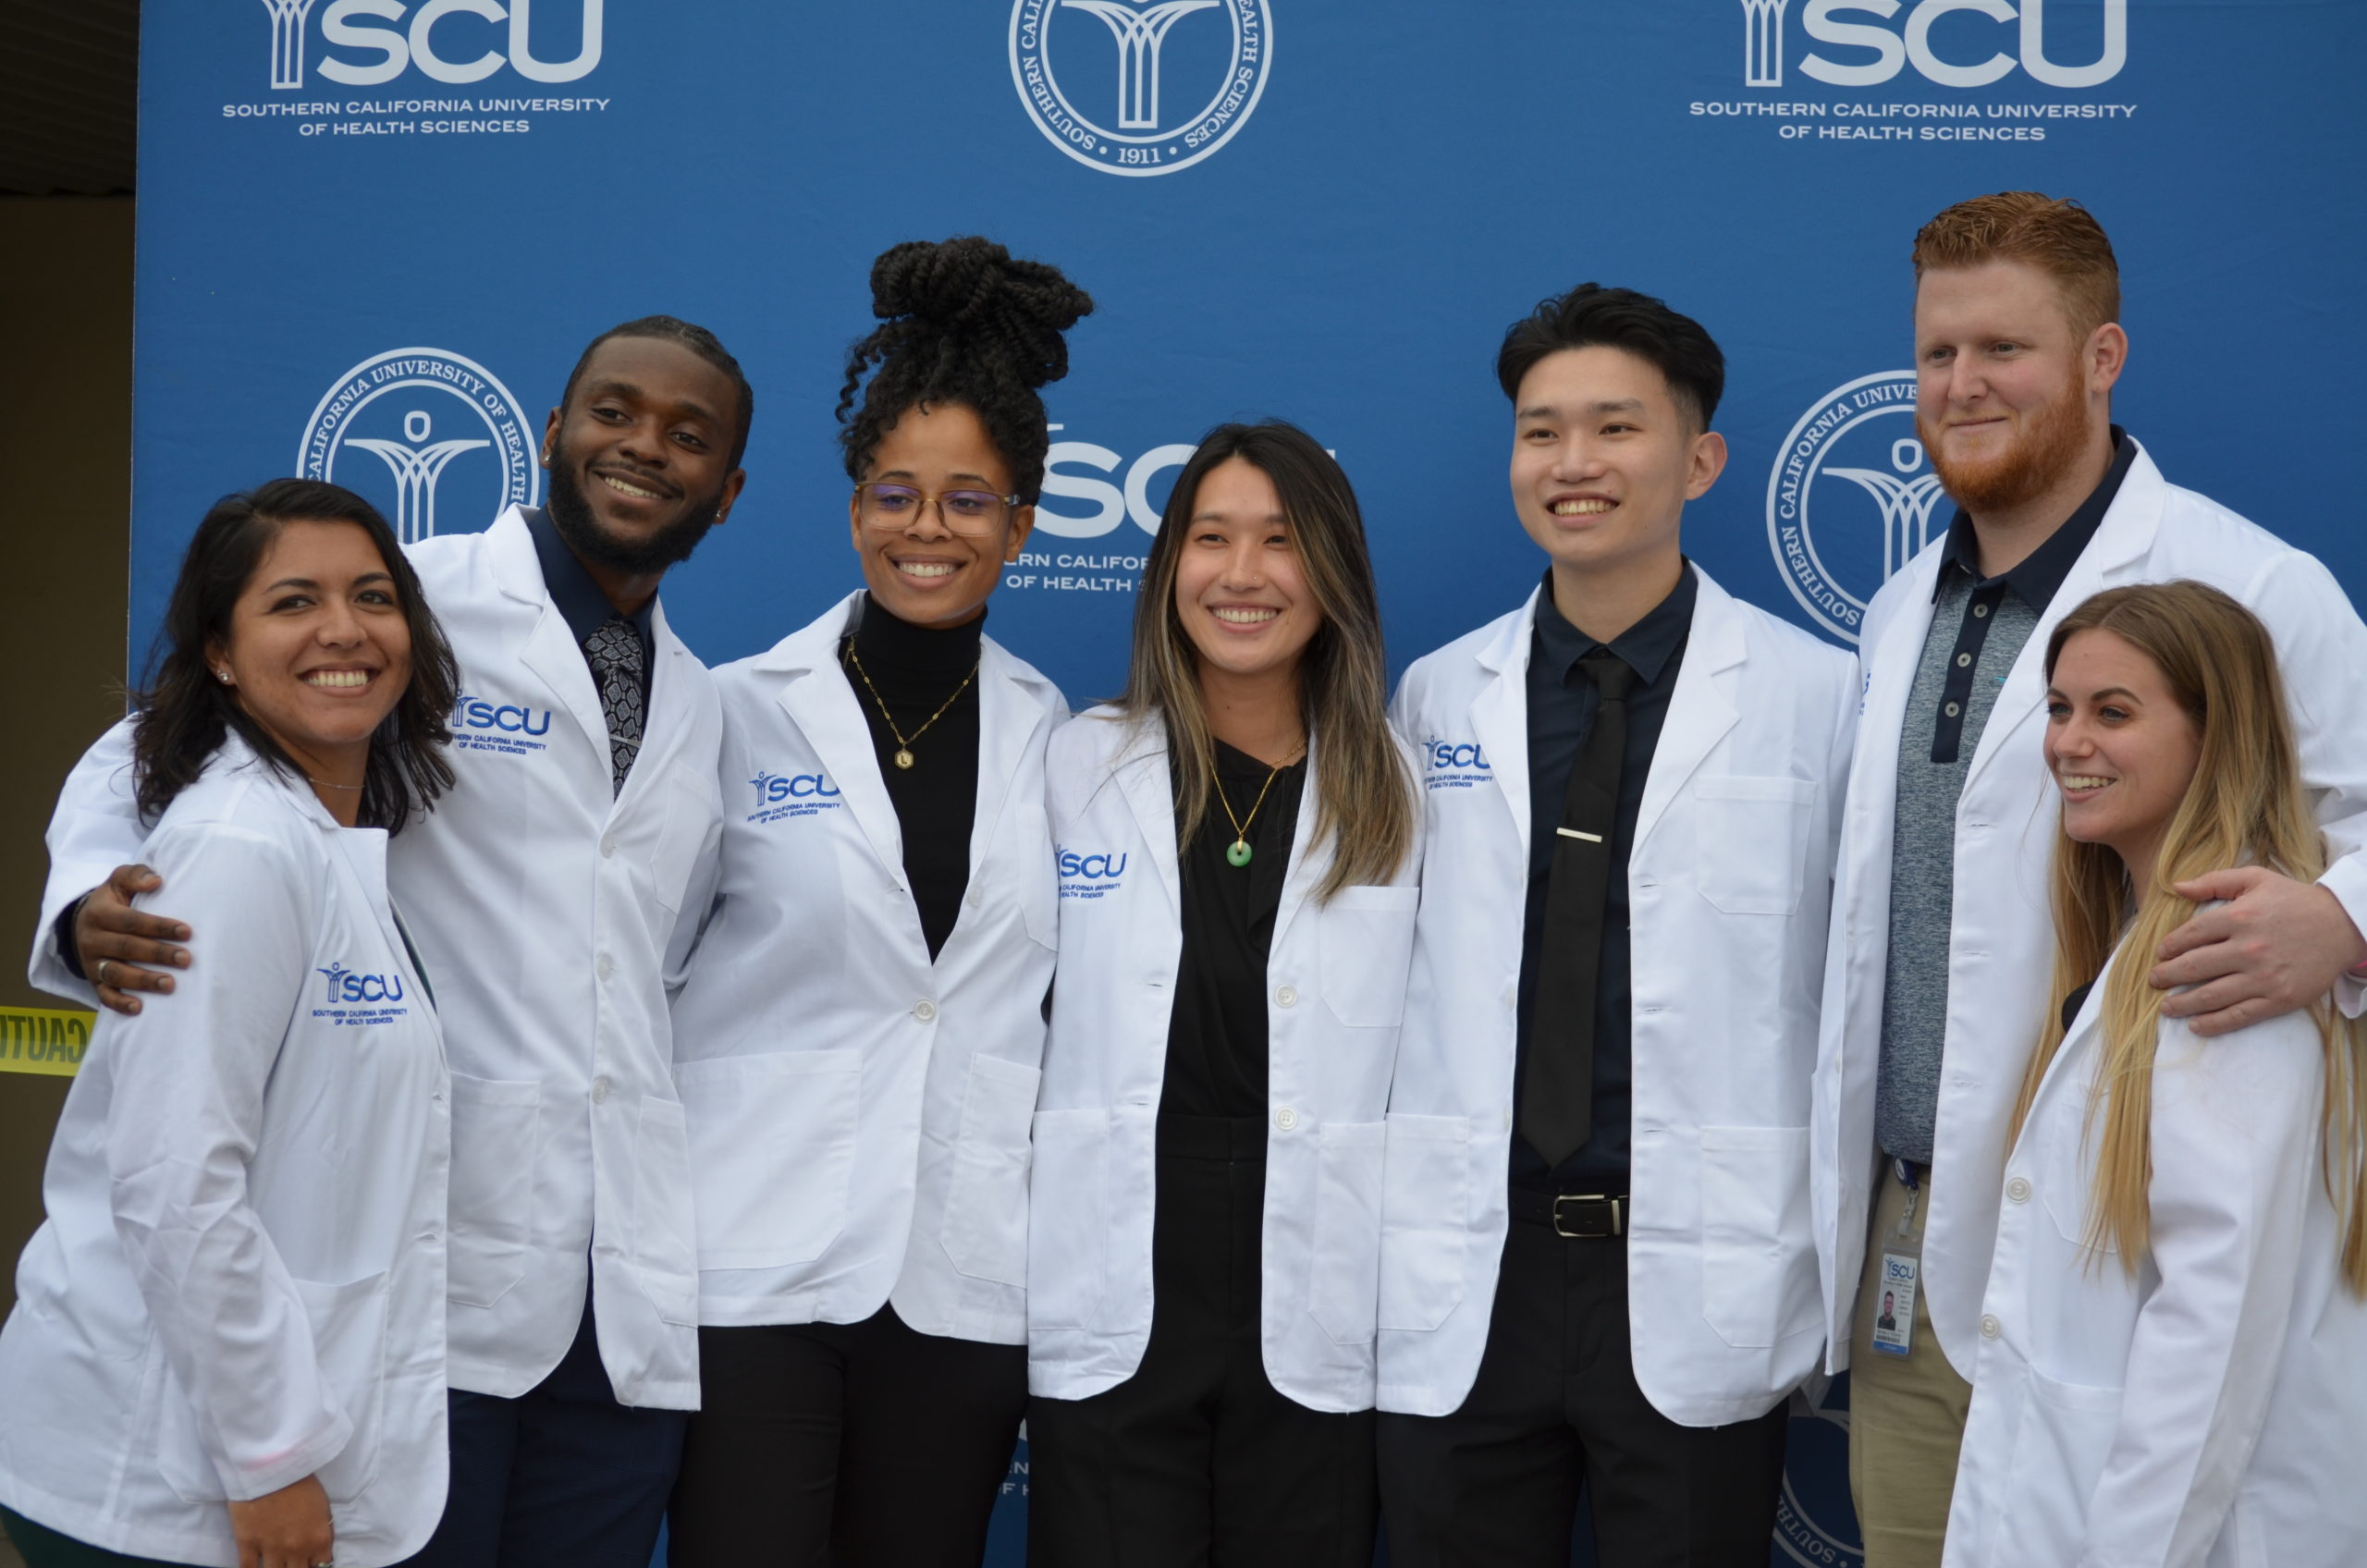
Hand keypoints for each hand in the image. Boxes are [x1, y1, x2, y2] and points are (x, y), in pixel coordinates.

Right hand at [72, 863, 189, 1015]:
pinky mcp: (94, 980)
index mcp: (100, 913)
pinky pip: (104, 995)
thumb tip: (156, 881)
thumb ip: (136, 875)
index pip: (131, 921)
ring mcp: (92, 962)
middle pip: (127, 948)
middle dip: (158, 954)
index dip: (159, 927)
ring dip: (143, 981)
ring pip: (116, 973)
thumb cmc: (114, 900)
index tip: (187, 932)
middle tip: (186, 959)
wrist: (83, 921)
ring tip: (170, 984)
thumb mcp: (118, 881)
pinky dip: (119, 1003)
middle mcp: (92, 939)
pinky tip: (138, 1008)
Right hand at [227, 1474, 333, 1567]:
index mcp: (319, 1539)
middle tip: (292, 1562)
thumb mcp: (323, 1506)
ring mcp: (271, 1549)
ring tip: (276, 1564)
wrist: (271, 1466)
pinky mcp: (247, 1544)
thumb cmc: (301, 1481)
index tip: (310, 1562)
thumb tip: (319, 1550)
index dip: (315, 1565)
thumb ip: (322, 1531)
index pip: (322, 1566)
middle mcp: (297, 1549)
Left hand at [2151, 866, 2366, 1036]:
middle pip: (2194, 967)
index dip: (2170, 946)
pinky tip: (2196, 1025)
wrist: (2343, 925)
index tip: (2160, 954)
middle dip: (2167, 976)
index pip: (2191, 934)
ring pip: (2211, 995)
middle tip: (2154, 981)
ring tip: (2166, 1007)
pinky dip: (2214, 1022)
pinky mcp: (2279, 998)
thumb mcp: (2256, 879)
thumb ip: (2214, 881)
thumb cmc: (2295, 900)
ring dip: (2182, 1004)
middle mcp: (2248, 948)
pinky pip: (2239, 1014)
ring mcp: (2263, 976)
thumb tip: (2176, 887)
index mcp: (2239, 917)